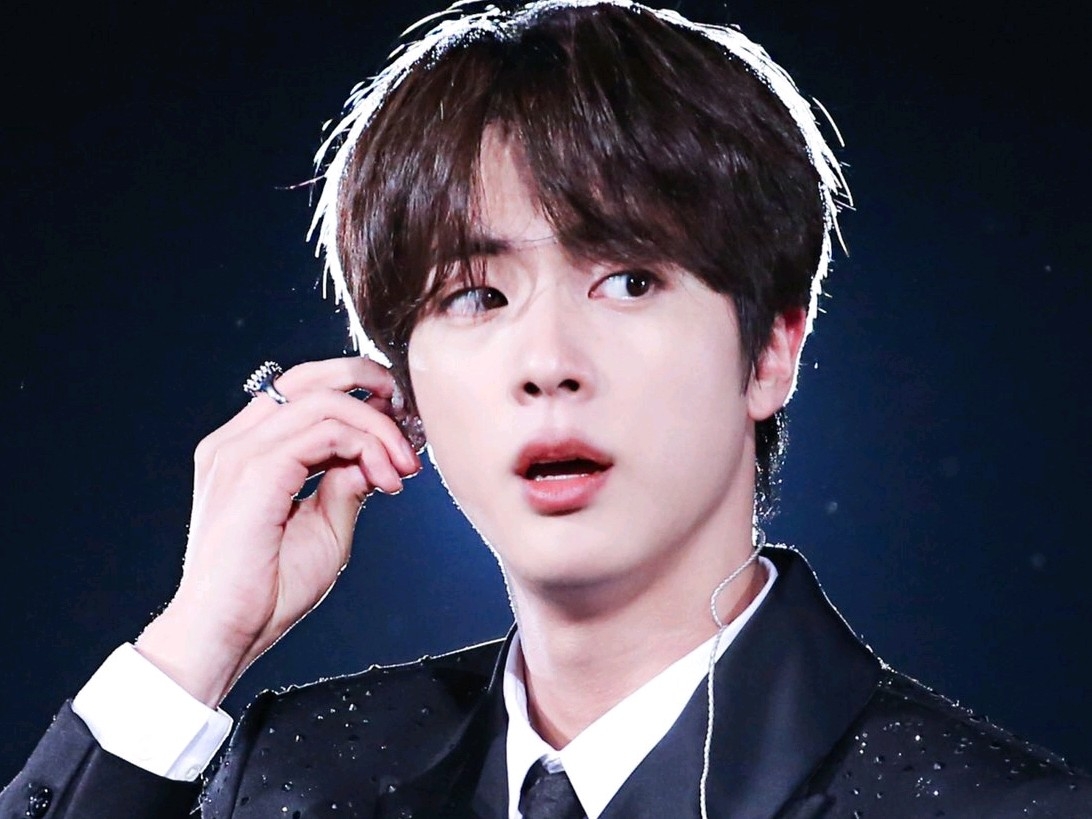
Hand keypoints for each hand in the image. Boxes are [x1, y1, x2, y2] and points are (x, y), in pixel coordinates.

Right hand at [135, 357, 420, 706]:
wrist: (226, 633)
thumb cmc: (266, 591)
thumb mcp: (324, 526)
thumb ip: (346, 483)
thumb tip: (372, 457)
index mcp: (245, 450)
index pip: (303, 393)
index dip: (357, 398)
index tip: (397, 429)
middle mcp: (236, 442)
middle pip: (309, 376)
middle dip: (367, 380)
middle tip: (406, 410)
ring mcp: (240, 452)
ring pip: (325, 401)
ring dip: (378, 429)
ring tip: (402, 468)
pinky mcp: (255, 470)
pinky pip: (325, 432)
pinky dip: (366, 448)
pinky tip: (384, 480)